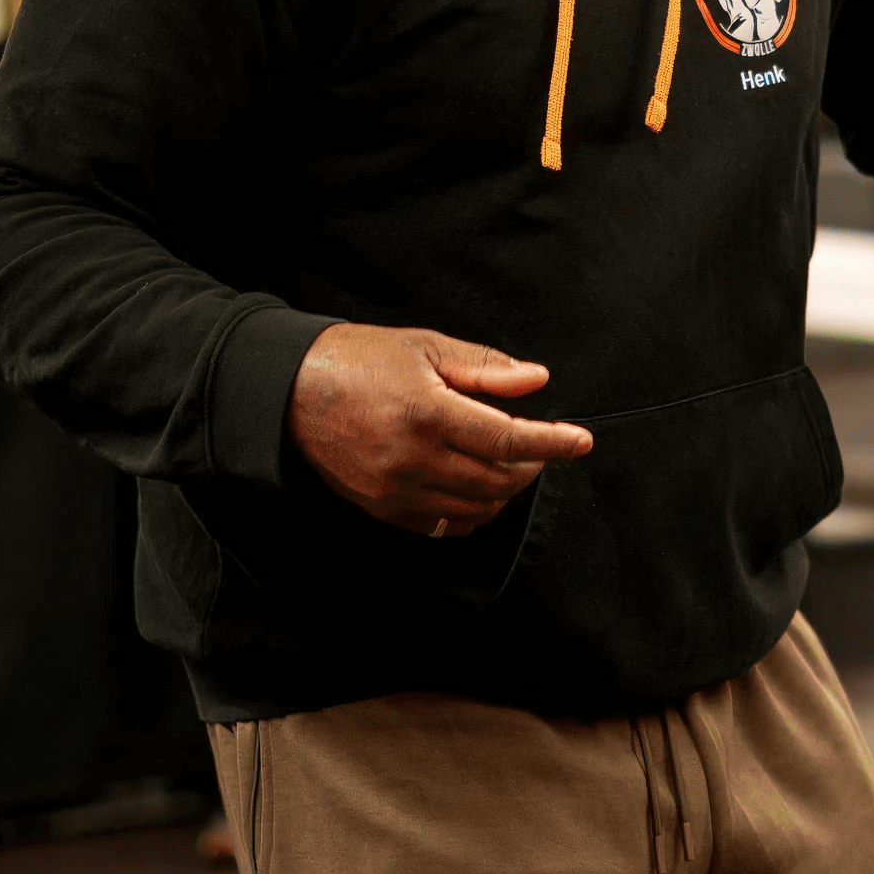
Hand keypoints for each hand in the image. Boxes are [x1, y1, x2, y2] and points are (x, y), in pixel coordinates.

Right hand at [286, 324, 591, 536]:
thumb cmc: (363, 359)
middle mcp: (413, 459)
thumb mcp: (426, 347)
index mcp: (428, 413)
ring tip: (511, 464)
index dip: (553, 443)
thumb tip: (536, 380)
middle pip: (498, 481)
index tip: (581, 441)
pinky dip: (473, 513)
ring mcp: (396, 492)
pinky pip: (443, 527)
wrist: (292, 391)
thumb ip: (485, 369)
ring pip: (476, 509)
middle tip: (541, 445)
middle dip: (532, 466)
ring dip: (505, 491)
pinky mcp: (383, 510)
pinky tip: (478, 488)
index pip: (508, 441)